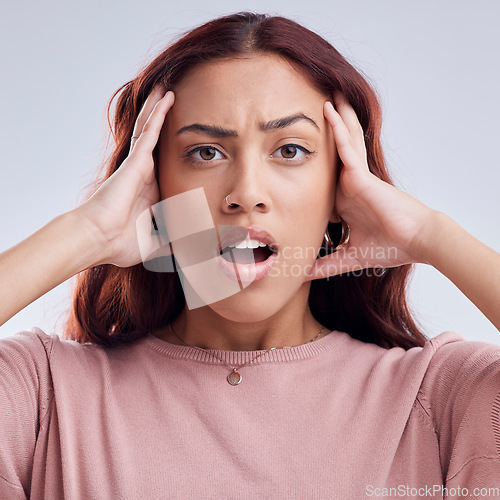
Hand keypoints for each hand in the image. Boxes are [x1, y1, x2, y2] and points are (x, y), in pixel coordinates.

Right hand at [75, 86, 174, 266]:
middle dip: (165, 122)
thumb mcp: (156, 243)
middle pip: (157, 141)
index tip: (191, 141)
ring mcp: (139, 165)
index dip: (175, 152)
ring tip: (170, 88)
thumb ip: (174, 242)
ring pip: (152, 129)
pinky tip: (168, 96)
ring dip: (161, 108)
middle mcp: (145, 174)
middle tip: (179, 103)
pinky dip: (159, 113)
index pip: (166, 166)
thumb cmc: (121, 243)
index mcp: (150, 191)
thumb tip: (193, 250)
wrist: (99, 240)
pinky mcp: (136, 160)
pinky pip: (150, 131)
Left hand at [307, 92, 435, 279]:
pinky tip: (328, 109)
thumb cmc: (390, 246)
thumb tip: (303, 276)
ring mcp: (355, 178)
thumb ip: (327, 266)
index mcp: (345, 201)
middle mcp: (348, 185)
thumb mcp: (350, 257)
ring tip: (323, 96)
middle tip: (306, 114)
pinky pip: (347, 148)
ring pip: (341, 143)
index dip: (309, 167)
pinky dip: (338, 129)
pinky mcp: (361, 176)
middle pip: (332, 154)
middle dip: (324, 134)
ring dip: (333, 120)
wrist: (415, 242)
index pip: (323, 179)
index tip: (289, 153)